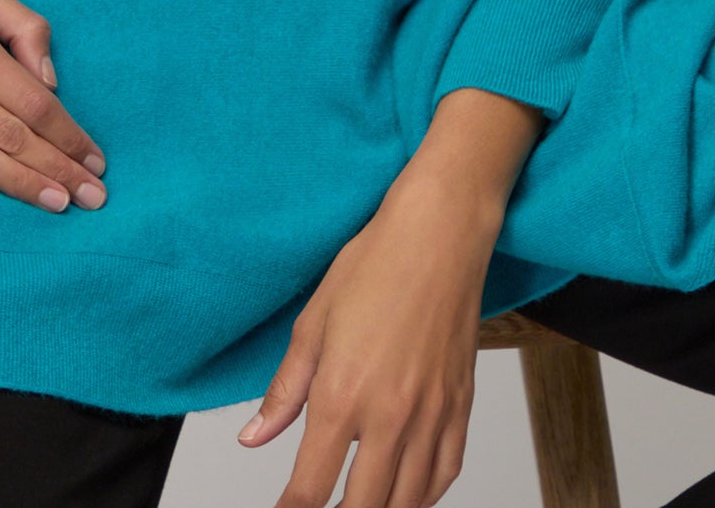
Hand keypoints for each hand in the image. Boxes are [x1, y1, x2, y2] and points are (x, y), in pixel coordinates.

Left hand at [236, 169, 500, 507]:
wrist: (440, 234)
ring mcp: (431, 415)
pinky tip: (406, 495)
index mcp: (343, 395)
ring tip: (358, 505)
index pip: (310, 487)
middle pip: (362, 507)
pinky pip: (444, 475)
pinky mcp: (460, 406)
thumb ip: (285, 390)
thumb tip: (254, 437)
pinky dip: (423, 498)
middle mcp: (390, 416)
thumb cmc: (376, 264)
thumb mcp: (313, 322)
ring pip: (407, 502)